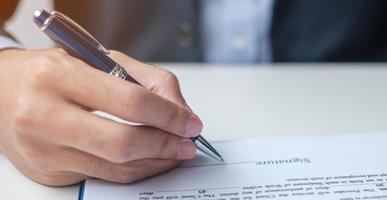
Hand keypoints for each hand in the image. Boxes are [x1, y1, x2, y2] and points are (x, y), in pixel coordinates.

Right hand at [0, 48, 202, 185]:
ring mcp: (44, 150)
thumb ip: (147, 81)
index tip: (190, 123)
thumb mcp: (99, 60)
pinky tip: (149, 159)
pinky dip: (134, 170)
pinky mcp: (49, 173)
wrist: (1, 94)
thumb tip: (180, 112)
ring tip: (173, 151)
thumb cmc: (51, 74)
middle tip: (187, 143)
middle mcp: (44, 115)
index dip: (169, 116)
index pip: (130, 102)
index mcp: (58, 76)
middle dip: (165, 145)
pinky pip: (104, 177)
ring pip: (116, 167)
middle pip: (123, 143)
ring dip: (155, 161)